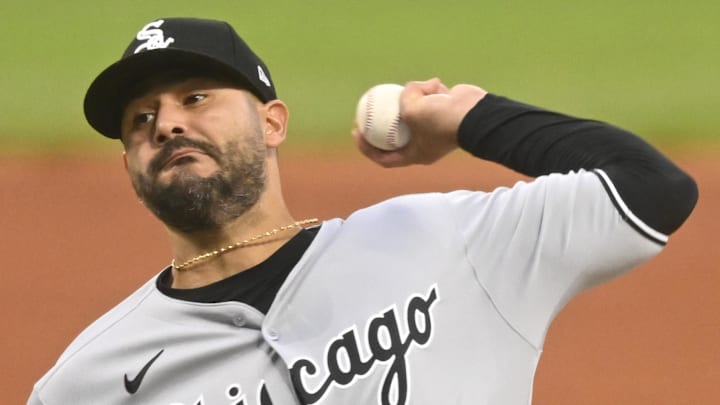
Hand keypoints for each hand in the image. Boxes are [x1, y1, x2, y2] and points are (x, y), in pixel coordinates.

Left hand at [353, 78, 487, 167]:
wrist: (475, 115)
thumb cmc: (441, 120)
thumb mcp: (412, 111)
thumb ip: (404, 100)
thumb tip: (406, 89)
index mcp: (416, 155)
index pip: (385, 158)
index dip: (367, 148)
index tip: (357, 132)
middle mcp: (425, 143)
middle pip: (397, 134)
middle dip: (382, 122)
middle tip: (367, 109)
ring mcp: (436, 127)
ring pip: (414, 111)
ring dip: (412, 98)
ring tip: (411, 88)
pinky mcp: (446, 112)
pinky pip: (431, 100)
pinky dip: (430, 91)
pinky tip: (433, 83)